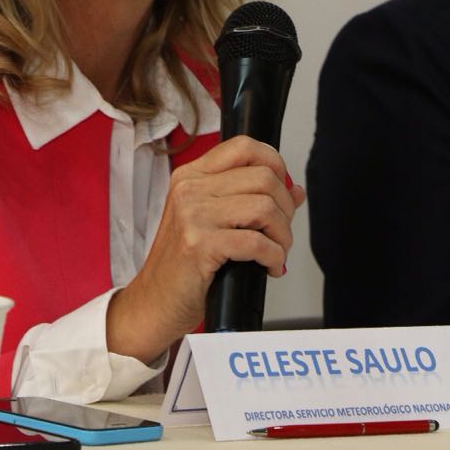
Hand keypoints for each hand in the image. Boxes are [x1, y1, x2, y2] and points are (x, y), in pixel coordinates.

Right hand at [105, 135, 305, 361]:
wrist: (154, 303)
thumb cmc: (183, 265)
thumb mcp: (213, 222)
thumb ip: (251, 199)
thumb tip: (295, 189)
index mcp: (191, 176)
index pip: (244, 147)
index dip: (275, 164)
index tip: (283, 190)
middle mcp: (189, 189)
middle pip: (263, 177)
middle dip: (286, 208)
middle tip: (281, 233)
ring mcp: (192, 215)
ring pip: (265, 207)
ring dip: (282, 235)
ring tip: (276, 252)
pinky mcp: (199, 244)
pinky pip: (257, 242)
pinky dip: (273, 256)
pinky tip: (269, 266)